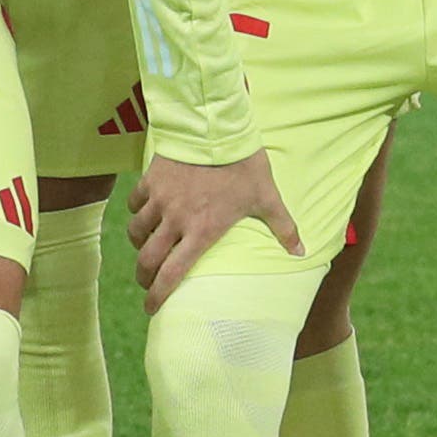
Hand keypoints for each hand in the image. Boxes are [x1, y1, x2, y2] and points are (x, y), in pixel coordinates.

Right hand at [131, 151, 302, 312]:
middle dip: (144, 277)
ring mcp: (160, 200)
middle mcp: (175, 220)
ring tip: (146, 247)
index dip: (158, 296)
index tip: (151, 309)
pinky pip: (135, 203)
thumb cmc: (243, 164)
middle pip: (147, 260)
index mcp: (201, 231)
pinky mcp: (150, 180)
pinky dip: (137, 211)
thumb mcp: (266, 196)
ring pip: (137, 232)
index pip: (172, 274)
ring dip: (140, 244)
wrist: (215, 127)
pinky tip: (144, 211)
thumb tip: (302, 252)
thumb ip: (282, 227)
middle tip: (147, 282)